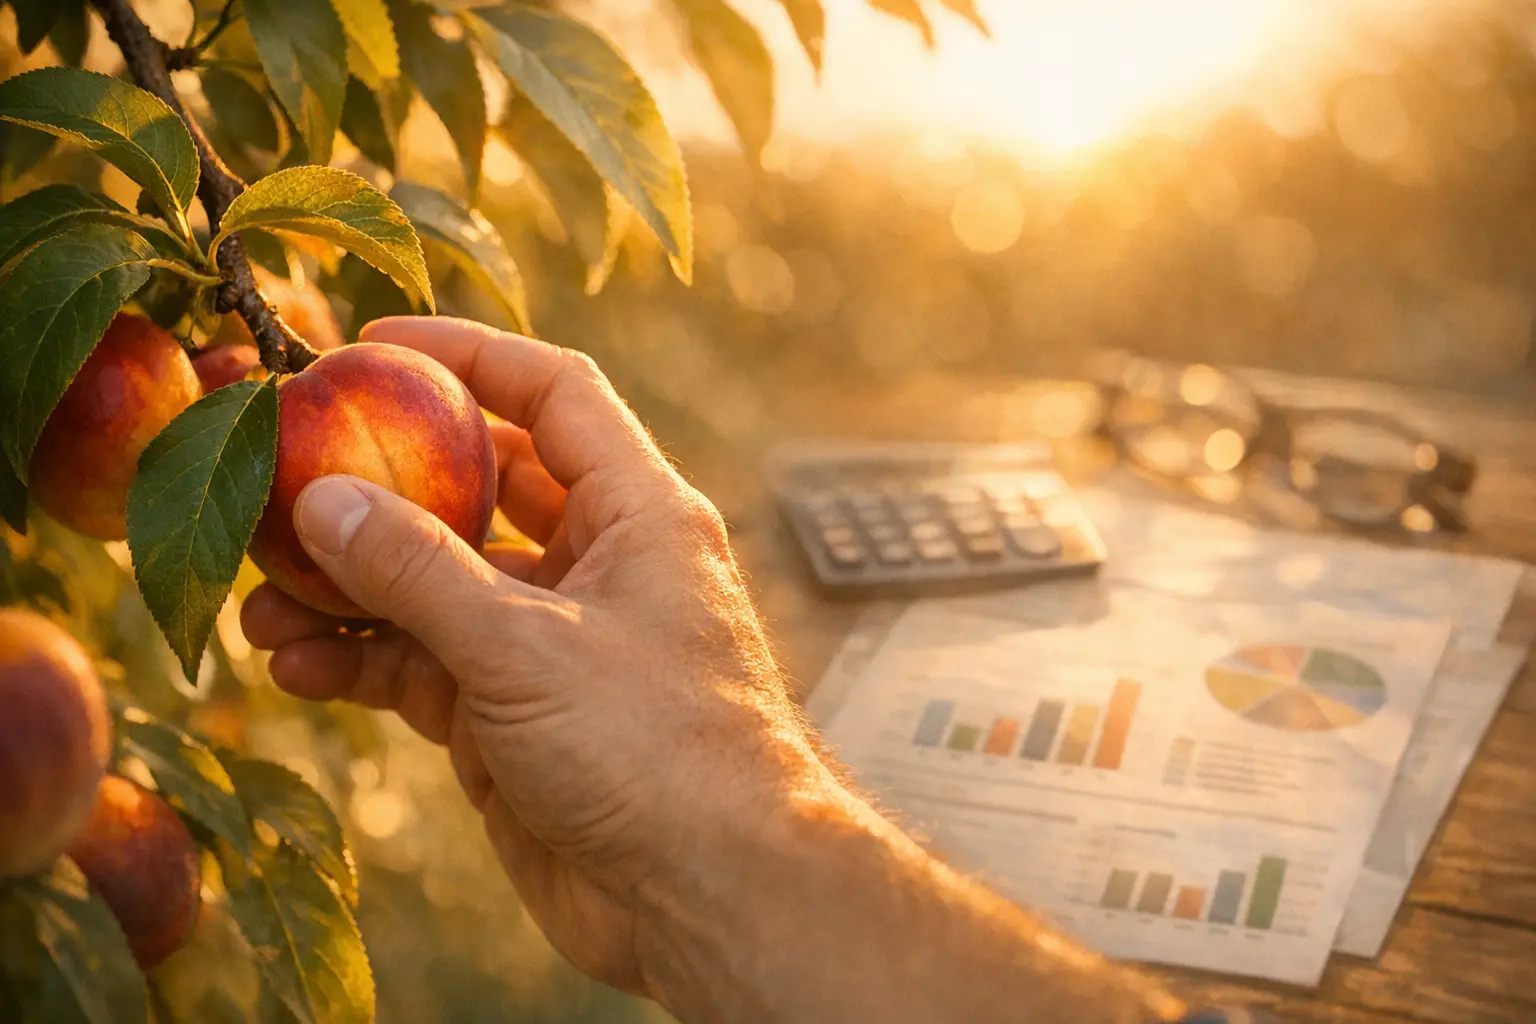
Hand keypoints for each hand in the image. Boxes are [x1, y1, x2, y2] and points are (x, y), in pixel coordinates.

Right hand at [240, 317, 815, 998]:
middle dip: (387, 479)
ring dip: (354, 586)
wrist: (709, 895)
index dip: (469, 355)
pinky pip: (425, 665)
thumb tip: (321, 500)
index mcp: (637, 513)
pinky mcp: (516, 716)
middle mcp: (598, 564)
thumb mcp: (527, 646)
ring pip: (438, 584)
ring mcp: (553, 641)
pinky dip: (364, 661)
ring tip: (263, 601)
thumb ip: (418, 572)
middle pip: (480, 486)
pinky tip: (296, 667)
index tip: (375, 341)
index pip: (554, 393)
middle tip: (290, 469)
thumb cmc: (655, 750)